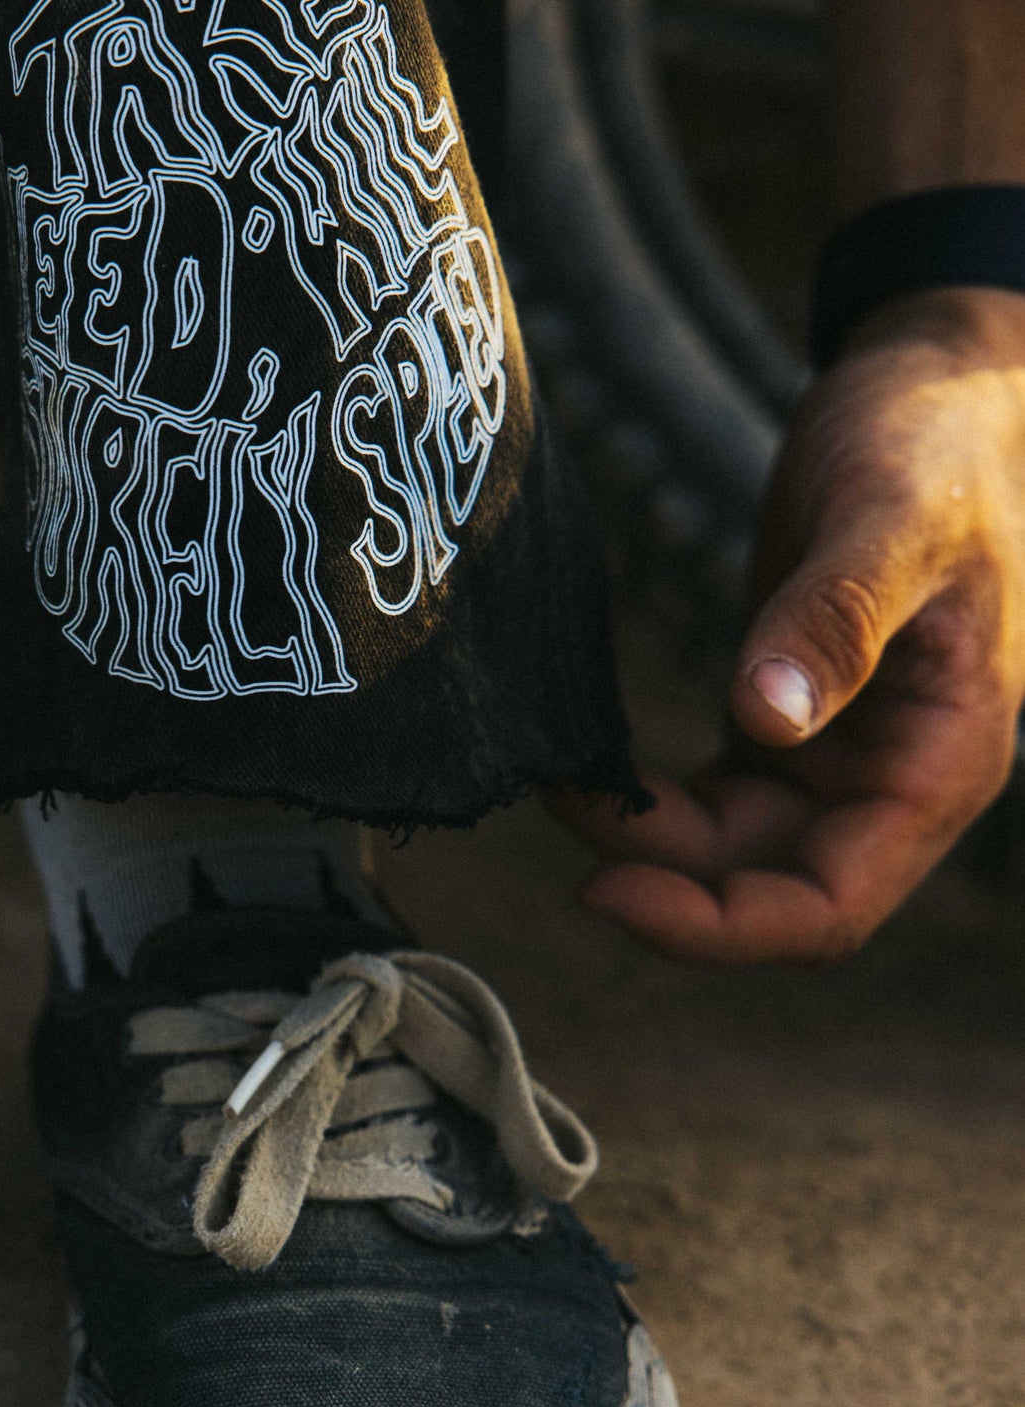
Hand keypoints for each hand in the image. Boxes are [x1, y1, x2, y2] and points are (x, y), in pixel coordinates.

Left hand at [554, 287, 1024, 963]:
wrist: (933, 387)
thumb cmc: (936, 444)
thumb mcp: (894, 518)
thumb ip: (837, 619)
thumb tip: (766, 720)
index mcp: (937, 768)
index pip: (825, 910)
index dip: (717, 926)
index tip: (606, 889)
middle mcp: (888, 786)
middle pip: (763, 892)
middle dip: (658, 876)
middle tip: (560, 804)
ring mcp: (836, 760)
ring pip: (726, 852)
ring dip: (643, 837)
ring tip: (562, 776)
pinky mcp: (785, 724)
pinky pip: (710, 802)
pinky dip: (650, 799)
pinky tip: (591, 767)